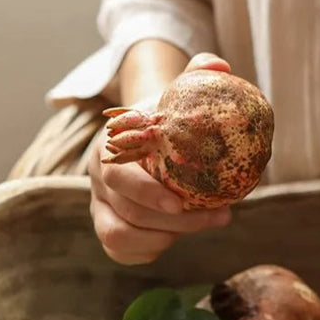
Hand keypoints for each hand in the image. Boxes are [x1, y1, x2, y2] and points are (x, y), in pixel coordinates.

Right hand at [88, 52, 232, 264]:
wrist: (144, 133)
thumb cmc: (167, 116)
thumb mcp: (179, 92)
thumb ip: (198, 74)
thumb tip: (219, 68)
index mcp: (110, 149)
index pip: (119, 177)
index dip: (147, 194)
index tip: (182, 202)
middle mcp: (98, 181)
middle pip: (126, 212)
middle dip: (176, 222)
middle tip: (220, 217)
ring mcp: (100, 206)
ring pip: (119, 236)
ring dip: (164, 238)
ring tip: (202, 225)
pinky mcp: (108, 227)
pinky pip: (119, 250)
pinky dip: (148, 251)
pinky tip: (176, 237)